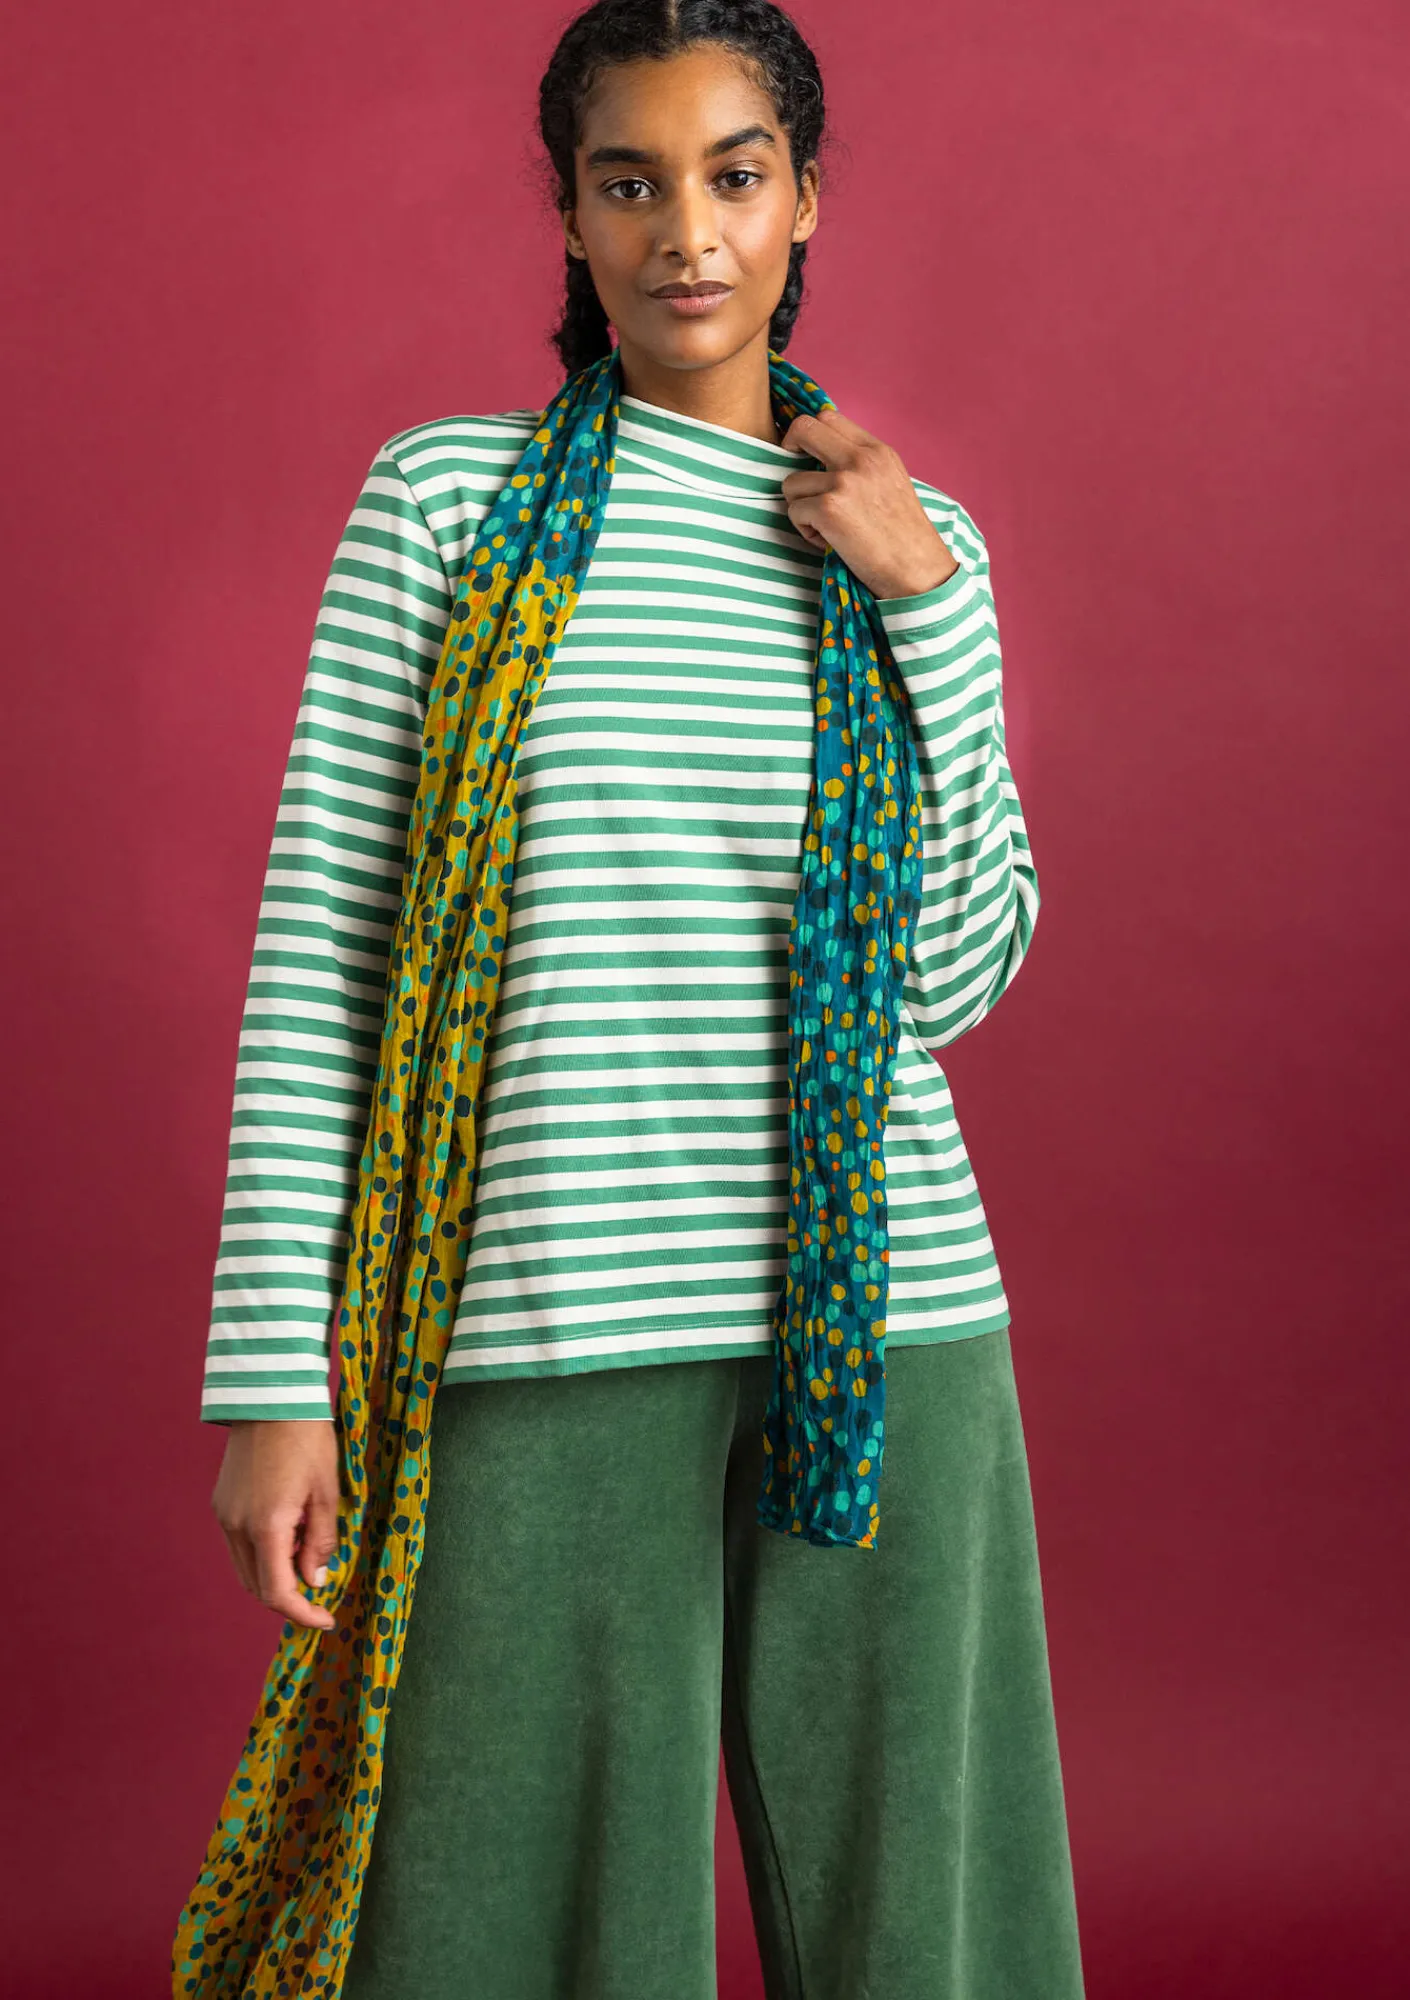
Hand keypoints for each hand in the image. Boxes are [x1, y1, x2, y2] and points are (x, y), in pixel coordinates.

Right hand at [211, 1419, 340, 1630]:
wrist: (271, 1398)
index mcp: (266, 1526)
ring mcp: (224, 1515)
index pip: (277, 1592)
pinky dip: (262, 1555)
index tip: (326, 1620)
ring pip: (246, 1568)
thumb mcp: (327, 1492)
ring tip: (307, 1562)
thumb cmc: (307, 1440)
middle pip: (257, 1586)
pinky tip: (289, 1538)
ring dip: (274, 1577)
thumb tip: (315, 1581)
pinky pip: (239, 1545)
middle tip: (321, 1594)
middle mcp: (236, 1526)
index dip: (302, 1614)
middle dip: (289, 1598)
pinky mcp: (221, 1503)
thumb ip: (321, 1541)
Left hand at [777, 406, 960, 601]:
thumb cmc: (904, 538)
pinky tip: (829, 542)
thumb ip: (862, 467)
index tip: (804, 454)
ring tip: (827, 527)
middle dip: (789, 450)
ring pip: (792, 482)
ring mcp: (843, 481)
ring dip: (801, 507)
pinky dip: (806, 531)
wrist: (919, 572)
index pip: (829, 418)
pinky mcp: (828, 508)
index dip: (809, 435)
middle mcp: (860, 459)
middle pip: (804, 428)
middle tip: (797, 478)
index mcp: (878, 451)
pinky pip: (794, 511)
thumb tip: (823, 459)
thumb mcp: (891, 485)